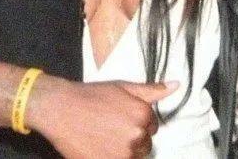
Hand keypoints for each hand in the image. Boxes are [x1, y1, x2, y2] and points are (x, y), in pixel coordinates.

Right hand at [29, 77, 178, 157]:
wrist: (60, 108)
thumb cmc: (90, 95)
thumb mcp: (122, 87)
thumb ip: (151, 90)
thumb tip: (177, 85)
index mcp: (143, 114)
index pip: (152, 126)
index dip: (135, 120)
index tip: (118, 116)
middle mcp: (137, 136)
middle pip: (144, 143)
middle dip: (130, 136)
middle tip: (109, 125)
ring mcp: (124, 154)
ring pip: (133, 156)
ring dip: (121, 149)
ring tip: (103, 136)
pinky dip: (110, 155)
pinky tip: (99, 146)